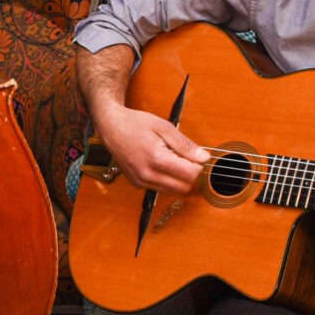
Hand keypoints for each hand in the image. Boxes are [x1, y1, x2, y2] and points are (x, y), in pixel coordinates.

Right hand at [92, 104, 208, 195]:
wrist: (111, 127)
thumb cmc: (135, 124)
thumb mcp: (164, 127)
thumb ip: (185, 145)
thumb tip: (203, 157)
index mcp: (156, 158)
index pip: (190, 174)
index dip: (198, 165)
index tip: (195, 155)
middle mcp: (147, 174)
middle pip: (183, 187)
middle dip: (190, 174)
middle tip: (186, 158)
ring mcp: (141, 182)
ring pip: (173, 191)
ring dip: (179, 179)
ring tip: (172, 159)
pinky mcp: (137, 184)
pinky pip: (161, 188)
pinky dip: (167, 180)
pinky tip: (161, 164)